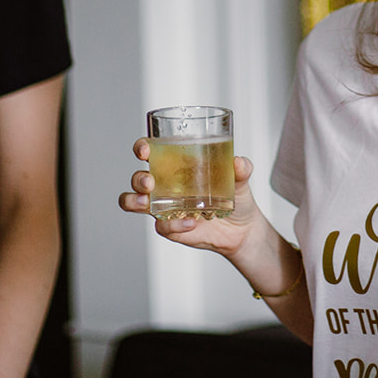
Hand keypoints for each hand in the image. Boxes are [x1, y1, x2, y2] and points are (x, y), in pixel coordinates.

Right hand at [118, 139, 263, 257]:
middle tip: (150, 182)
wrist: (242, 229)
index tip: (144, 150)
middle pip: (138, 179)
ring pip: (135, 203)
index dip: (141, 148)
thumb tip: (238, 162)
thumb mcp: (241, 178)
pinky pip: (162, 226)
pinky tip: (190, 222)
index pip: (150, 152)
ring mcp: (165, 207)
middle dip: (138, 179)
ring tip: (148, 203)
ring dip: (135, 202)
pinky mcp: (171, 227)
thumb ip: (242, 168)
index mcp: (176, 166)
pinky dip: (174, 224)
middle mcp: (165, 185)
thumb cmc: (235, 195)